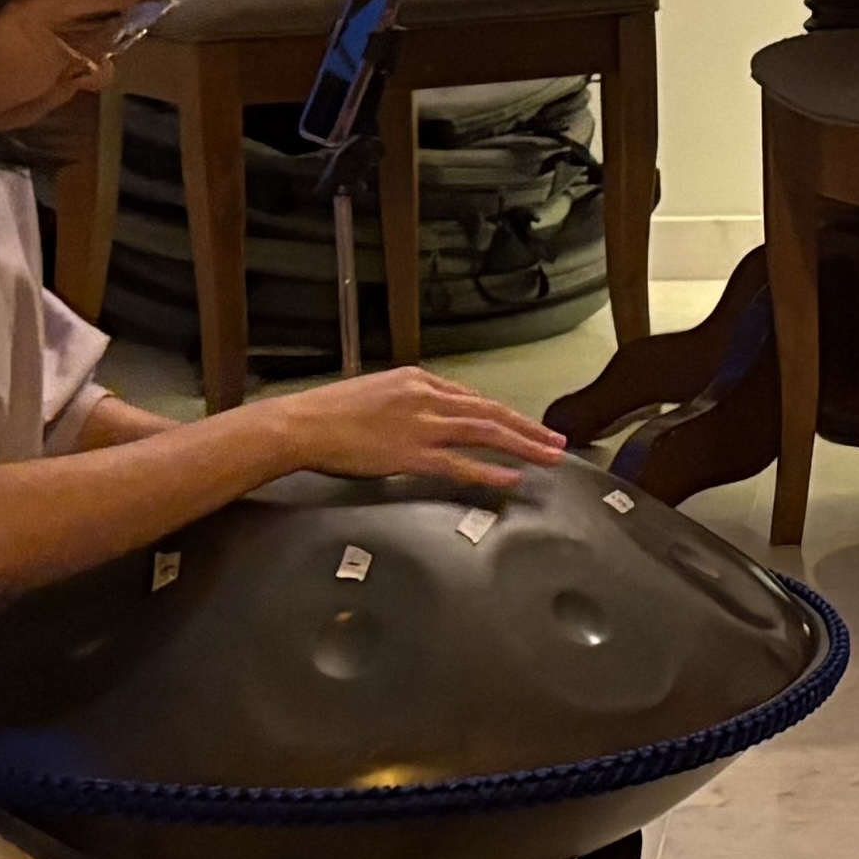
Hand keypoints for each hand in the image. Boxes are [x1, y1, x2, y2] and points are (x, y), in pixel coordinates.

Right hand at [238, 367, 566, 489]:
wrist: (302, 424)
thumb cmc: (330, 413)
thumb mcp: (376, 393)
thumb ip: (406, 402)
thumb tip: (425, 415)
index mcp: (418, 381)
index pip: (472, 397)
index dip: (503, 413)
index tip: (525, 424)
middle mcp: (426, 397)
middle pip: (489, 411)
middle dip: (527, 426)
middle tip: (556, 439)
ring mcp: (421, 425)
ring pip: (484, 433)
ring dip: (522, 445)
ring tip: (549, 456)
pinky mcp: (411, 454)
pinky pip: (459, 463)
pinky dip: (488, 470)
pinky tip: (511, 478)